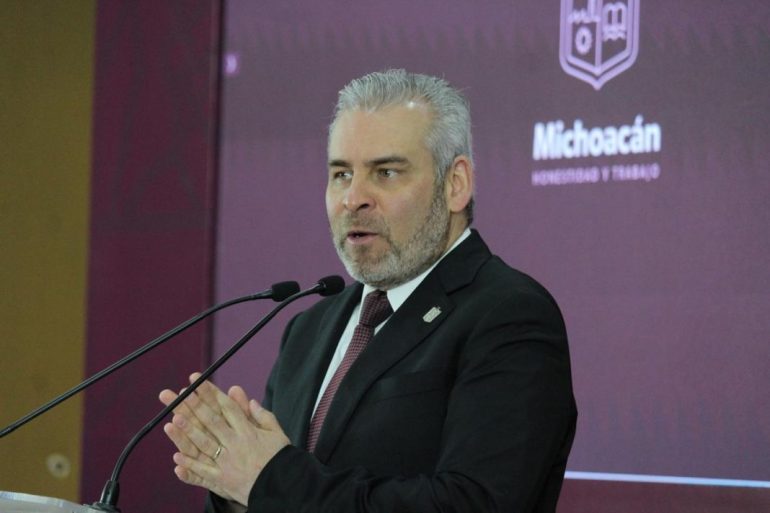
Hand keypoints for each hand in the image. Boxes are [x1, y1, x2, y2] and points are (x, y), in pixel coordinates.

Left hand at [159, 373, 290, 505]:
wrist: (283, 486)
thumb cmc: (281, 459)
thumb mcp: (277, 433)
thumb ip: (263, 416)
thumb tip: (250, 401)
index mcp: (249, 431)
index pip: (227, 407)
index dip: (211, 393)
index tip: (198, 381)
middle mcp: (236, 444)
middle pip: (213, 421)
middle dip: (196, 406)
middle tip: (181, 394)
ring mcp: (228, 462)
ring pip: (205, 444)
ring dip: (189, 432)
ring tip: (175, 419)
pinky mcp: (223, 480)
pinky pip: (204, 472)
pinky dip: (190, 465)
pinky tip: (177, 457)